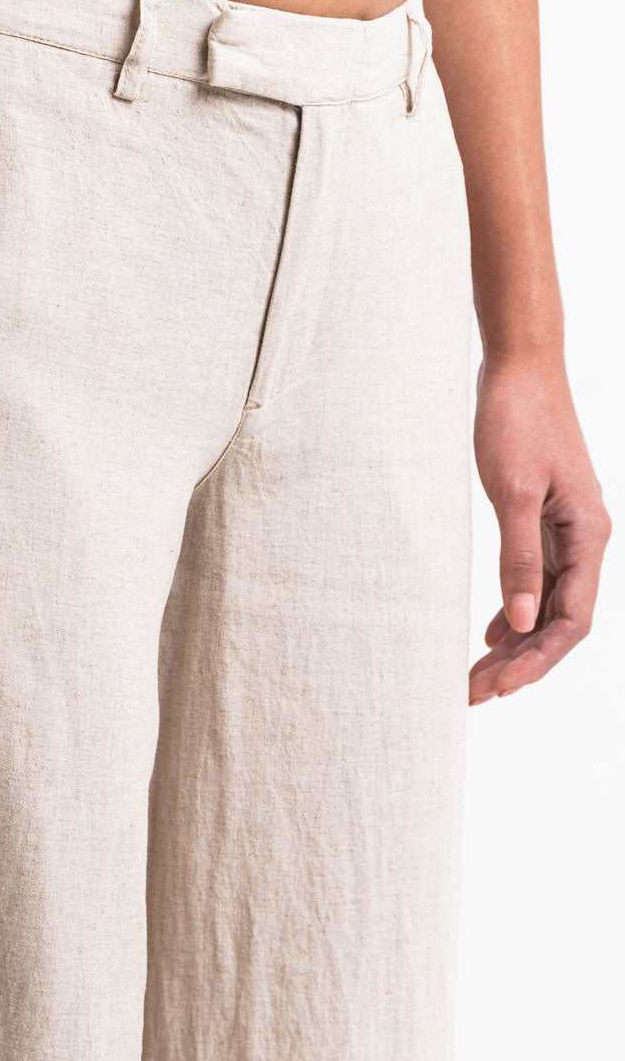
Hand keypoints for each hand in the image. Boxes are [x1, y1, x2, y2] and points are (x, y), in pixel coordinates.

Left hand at [470, 352, 610, 703]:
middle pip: (558, 621)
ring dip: (513, 640)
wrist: (520, 366)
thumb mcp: (512, 490)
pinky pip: (536, 578)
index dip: (535, 659)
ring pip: (544, 603)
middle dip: (519, 662)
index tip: (497, 687)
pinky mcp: (543, 517)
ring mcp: (565, 529)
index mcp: (587, 535)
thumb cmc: (517, 419)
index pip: (571, 621)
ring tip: (475, 675)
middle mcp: (584, 539)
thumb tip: (518, 622)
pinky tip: (490, 631)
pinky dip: (513, 608)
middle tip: (473, 694)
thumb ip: (518, 558)